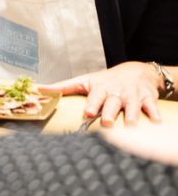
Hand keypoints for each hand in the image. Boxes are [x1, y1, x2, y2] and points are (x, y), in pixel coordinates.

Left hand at [41, 61, 162, 126]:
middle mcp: (116, 91)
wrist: (136, 71)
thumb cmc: (105, 80)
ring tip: (131, 125)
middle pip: (113, 103)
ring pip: (133, 106)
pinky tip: (157, 122)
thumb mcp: (84, 81)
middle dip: (110, 112)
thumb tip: (38, 89)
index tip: (89, 112)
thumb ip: (62, 87)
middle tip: (107, 123)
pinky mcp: (148, 98)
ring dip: (132, 115)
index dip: (92, 103)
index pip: (95, 96)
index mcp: (100, 88)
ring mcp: (132, 95)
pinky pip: (152, 106)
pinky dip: (155, 113)